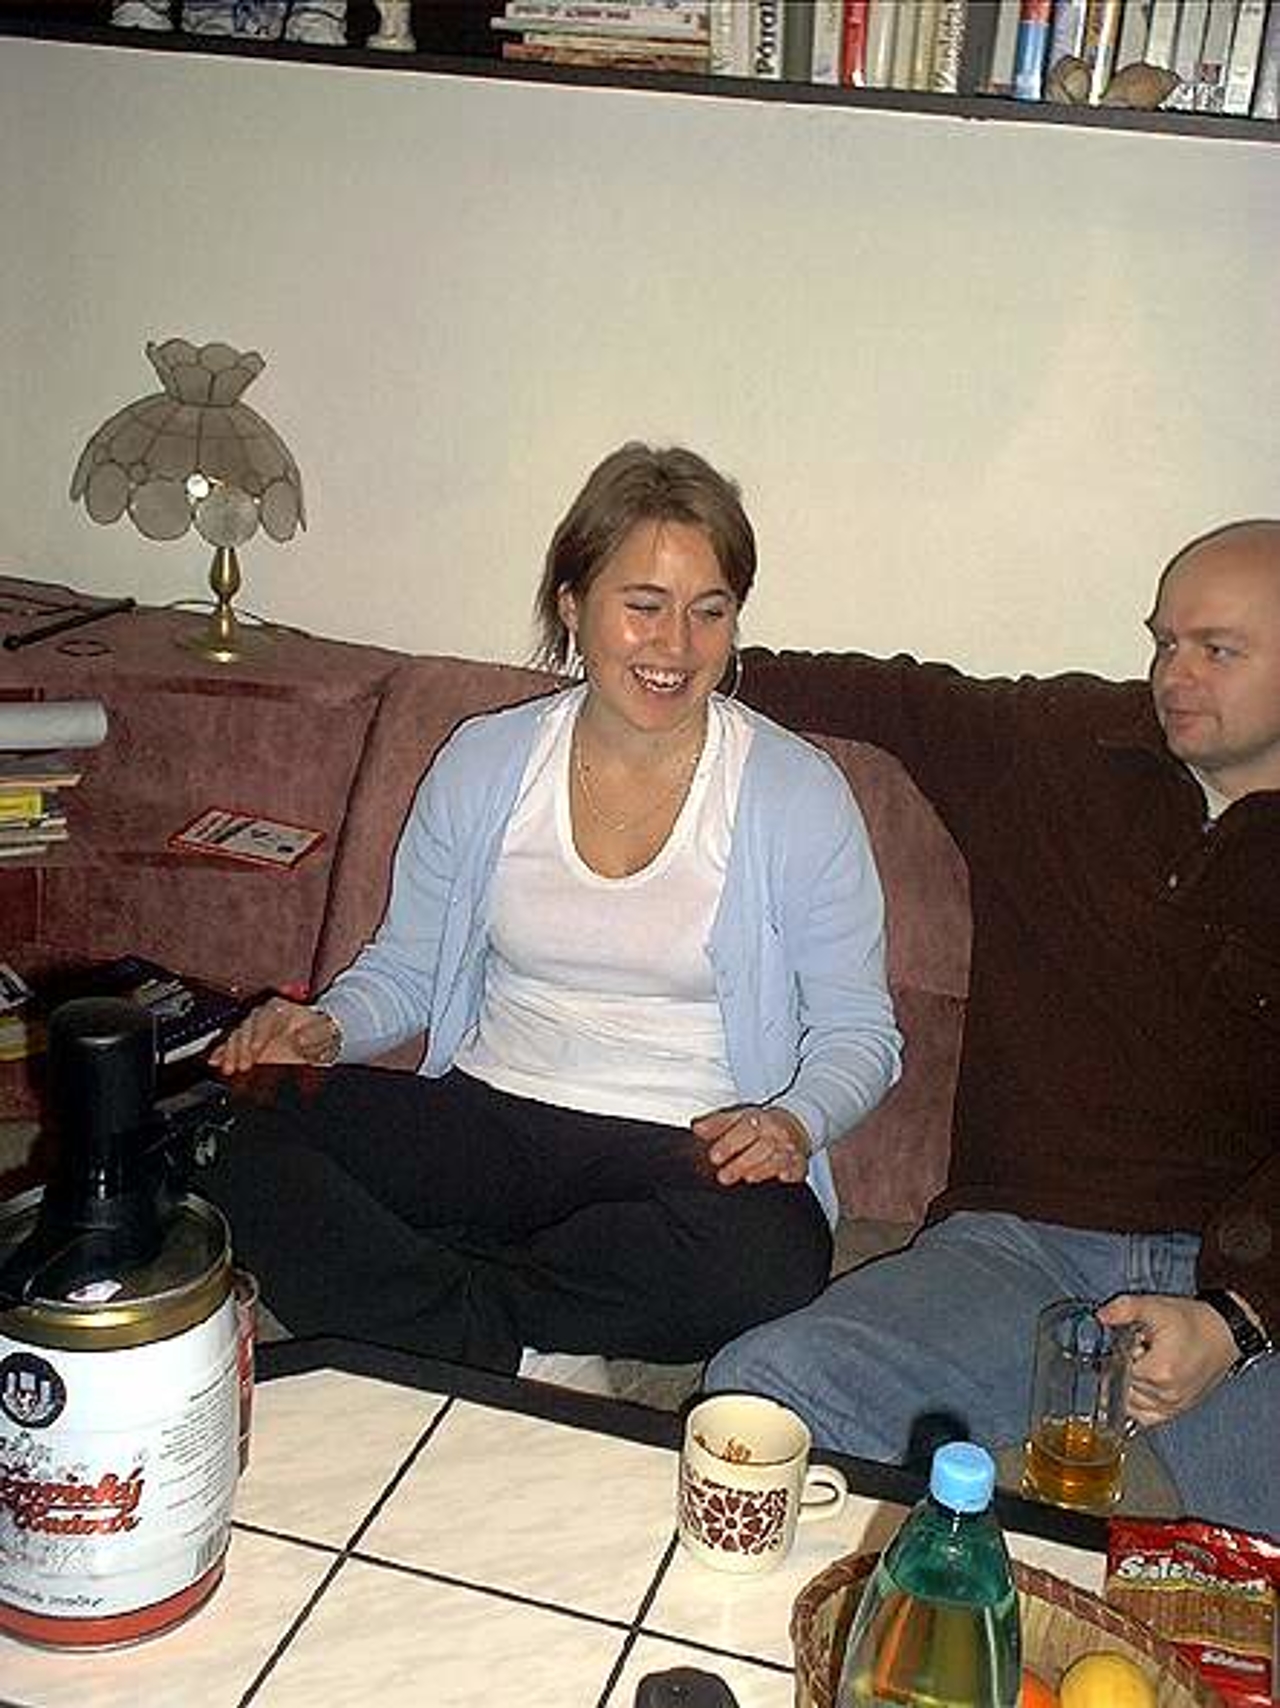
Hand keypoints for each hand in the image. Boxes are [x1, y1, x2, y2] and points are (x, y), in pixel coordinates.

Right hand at [209, 996, 339, 1074]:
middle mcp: (263, 1016)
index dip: (258, 1034)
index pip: (264, 1017)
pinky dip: (222, 1052)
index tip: (256, 1050)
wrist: (317, 1039)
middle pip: (246, 1027)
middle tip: (242, 1065)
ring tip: (229, 1068)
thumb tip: (301, 1039)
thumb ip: (313, 1035)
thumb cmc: (320, 1032)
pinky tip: (215, 1060)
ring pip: (236, 1037)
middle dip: (241, 1047)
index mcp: (280, 1008)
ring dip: (230, 1053)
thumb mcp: (323, 1032)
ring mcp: (254, 1029)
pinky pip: (231, 1045)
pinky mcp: (248, 1043)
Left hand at [691, 1105, 810, 1186]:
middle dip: (742, 1162)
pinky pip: (799, 1167)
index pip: (744, 1129)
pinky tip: (782, 1177)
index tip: (714, 1157)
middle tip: (723, 1176)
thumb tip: (696, 1128)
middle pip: (761, 1146)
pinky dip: (792, 1172)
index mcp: (759, 1119)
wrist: (794, 1124)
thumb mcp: (737, 1118)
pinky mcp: (800, 1161)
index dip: (729, 1143)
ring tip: (748, 1178)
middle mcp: (776, 1132)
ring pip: (778, 1158)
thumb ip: (717, 1124)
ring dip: (763, 1169)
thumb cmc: (760, 1124)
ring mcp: (790, 1147)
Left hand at [1096, 1293, 1236, 1427]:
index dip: (1119, 1352)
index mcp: (1158, 1372)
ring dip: (1130, 1384)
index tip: (1133, 1342)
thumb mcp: (1155, 1307)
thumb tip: (1101, 1316)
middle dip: (1124, 1367)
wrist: (1223, 1334)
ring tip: (1149, 1364)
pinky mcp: (1177, 1411)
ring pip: (1130, 1402)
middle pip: (1122, 1384)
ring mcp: (1172, 1406)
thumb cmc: (1192, 1322)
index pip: (1116, 1368)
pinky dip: (1138, 1404)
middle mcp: (1166, 1396)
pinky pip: (1146, 1417)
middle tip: (1142, 1350)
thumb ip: (1124, 1309)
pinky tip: (1144, 1385)